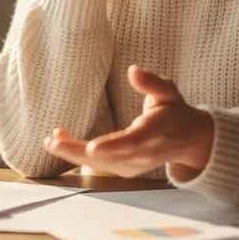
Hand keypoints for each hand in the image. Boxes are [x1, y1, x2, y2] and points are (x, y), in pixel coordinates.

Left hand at [43, 65, 213, 177]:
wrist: (187, 141)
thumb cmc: (174, 112)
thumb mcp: (169, 92)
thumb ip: (153, 82)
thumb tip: (134, 70)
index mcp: (155, 134)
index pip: (133, 143)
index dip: (113, 147)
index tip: (93, 148)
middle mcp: (143, 155)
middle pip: (110, 158)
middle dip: (80, 152)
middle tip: (54, 143)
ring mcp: (133, 165)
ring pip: (100, 164)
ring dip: (73, 153)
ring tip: (51, 140)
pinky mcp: (123, 168)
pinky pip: (99, 165)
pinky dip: (78, 155)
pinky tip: (60, 142)